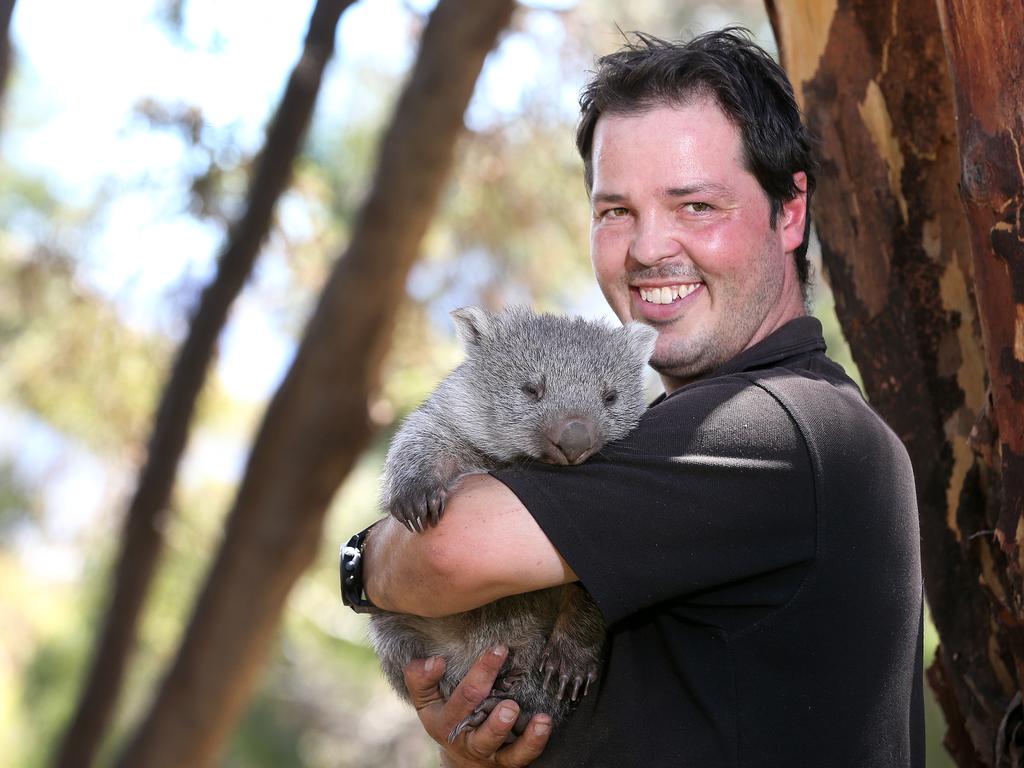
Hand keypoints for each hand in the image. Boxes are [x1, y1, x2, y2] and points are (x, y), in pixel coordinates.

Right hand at [404, 645, 552, 766]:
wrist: (460, 758)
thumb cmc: (446, 716)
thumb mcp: (427, 700)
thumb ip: (421, 678)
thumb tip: (435, 660)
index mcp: (444, 721)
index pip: (461, 697)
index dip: (479, 673)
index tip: (498, 649)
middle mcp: (466, 739)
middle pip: (479, 728)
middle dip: (495, 715)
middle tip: (509, 702)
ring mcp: (487, 752)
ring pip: (499, 747)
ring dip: (515, 732)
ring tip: (528, 715)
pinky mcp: (506, 761)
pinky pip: (521, 755)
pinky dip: (534, 742)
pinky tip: (544, 723)